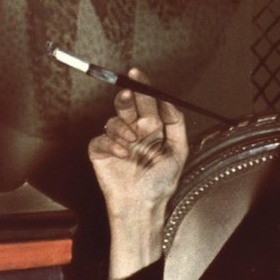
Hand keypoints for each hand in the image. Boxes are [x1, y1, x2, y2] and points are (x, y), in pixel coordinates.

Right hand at [88, 68, 188, 275]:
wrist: (143, 205)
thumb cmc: (161, 182)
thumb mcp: (178, 151)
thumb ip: (175, 123)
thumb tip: (167, 101)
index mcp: (151, 128)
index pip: (145, 101)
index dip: (141, 86)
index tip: (138, 73)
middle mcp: (133, 131)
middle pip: (126, 104)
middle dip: (126, 98)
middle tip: (128, 96)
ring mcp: (116, 140)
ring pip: (113, 120)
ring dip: (123, 129)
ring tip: (133, 143)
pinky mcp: (101, 152)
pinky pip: (101, 139)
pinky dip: (112, 144)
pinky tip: (124, 154)